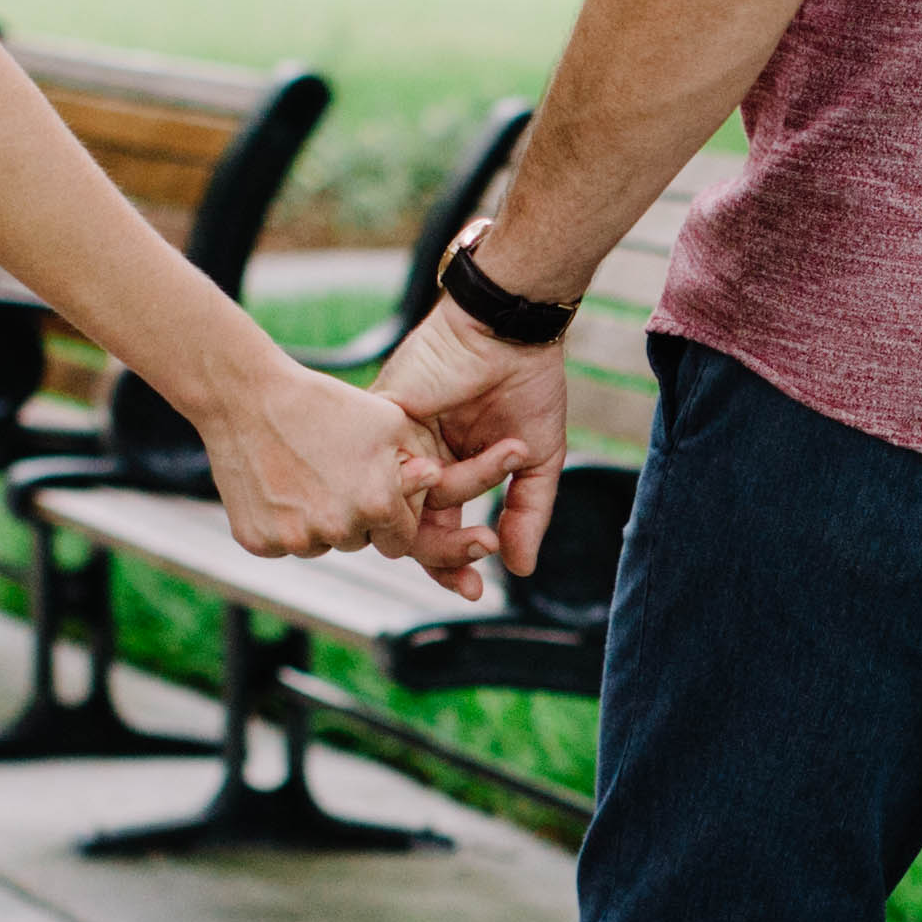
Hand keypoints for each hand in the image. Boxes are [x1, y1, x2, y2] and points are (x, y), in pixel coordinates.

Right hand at [206, 361, 521, 595]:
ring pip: (320, 545)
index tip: (374, 486)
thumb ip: (418, 461)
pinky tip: (277, 484)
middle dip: (356, 517)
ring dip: (318, 521)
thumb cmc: (322, 404)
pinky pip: (283, 544)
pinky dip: (281, 522)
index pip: (400, 538)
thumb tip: (435, 483)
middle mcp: (338, 530)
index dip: (391, 512)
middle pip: (360, 542)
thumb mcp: (387, 422)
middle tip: (335, 474)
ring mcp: (294, 540)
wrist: (246, 397)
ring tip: (305, 474)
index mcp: (376, 504)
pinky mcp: (258, 542)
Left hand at [373, 301, 572, 585]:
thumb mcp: (538, 459)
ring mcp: (398, 443)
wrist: (511, 330)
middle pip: (413, 529)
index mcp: (450, 473)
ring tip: (493, 489)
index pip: (440, 533)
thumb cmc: (527, 384)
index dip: (454, 566)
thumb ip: (528, 513)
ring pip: (403, 504)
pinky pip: (393, 467)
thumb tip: (522, 570)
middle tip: (478, 561)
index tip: (476, 590)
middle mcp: (418, 463)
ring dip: (447, 507)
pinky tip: (444, 477)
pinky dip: (423, 478)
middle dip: (445, 555)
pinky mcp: (383, 418)